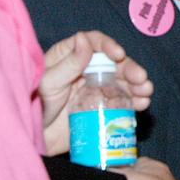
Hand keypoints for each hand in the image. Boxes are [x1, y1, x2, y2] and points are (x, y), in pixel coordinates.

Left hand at [40, 31, 152, 153]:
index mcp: (69, 56)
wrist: (35, 139)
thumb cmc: (34, 106)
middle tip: (141, 78)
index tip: (119, 55)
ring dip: (138, 84)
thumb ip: (68, 63)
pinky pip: (123, 101)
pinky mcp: (103, 107)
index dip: (108, 45)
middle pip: (114, 63)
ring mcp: (96, 88)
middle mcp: (86, 69)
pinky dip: (135, 101)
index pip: (93, 43)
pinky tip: (142, 103)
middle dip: (130, 69)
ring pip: (123, 81)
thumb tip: (85, 39)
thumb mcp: (48, 82)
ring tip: (146, 92)